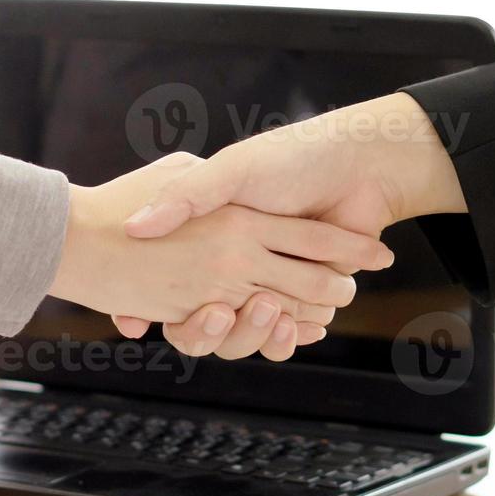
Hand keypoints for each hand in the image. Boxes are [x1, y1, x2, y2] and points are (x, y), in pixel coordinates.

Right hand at [112, 93, 464, 345]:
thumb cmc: (290, 159)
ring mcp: (271, 285)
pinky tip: (295, 325)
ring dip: (253, 333)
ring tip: (267, 308)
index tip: (157, 314)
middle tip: (219, 310)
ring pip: (246, 335)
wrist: (358, 166)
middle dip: (210, 328)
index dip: (158, 307)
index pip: (171, 286)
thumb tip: (135, 229)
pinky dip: (290, 336)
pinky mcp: (306, 300)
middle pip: (207, 323)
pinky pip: (286, 335)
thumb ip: (185, 196)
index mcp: (214, 238)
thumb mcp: (229, 171)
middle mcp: (237, 266)